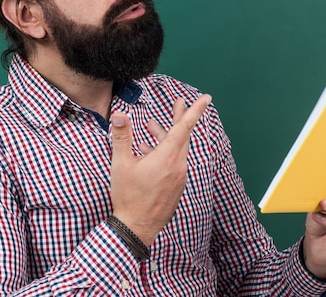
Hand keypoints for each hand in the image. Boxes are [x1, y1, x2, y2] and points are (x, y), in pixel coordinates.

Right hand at [109, 94, 210, 245]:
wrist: (136, 227)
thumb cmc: (128, 196)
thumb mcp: (120, 164)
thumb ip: (122, 137)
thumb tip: (119, 115)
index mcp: (167, 157)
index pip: (184, 127)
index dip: (194, 110)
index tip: (206, 98)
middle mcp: (177, 166)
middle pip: (182, 135)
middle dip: (179, 118)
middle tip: (179, 102)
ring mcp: (179, 178)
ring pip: (176, 150)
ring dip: (165, 137)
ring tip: (151, 127)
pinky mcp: (176, 187)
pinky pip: (174, 163)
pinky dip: (164, 153)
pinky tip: (148, 152)